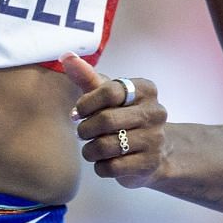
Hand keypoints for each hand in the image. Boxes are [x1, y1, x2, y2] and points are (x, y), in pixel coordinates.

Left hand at [62, 53, 168, 187]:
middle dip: (85, 129)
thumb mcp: (109, 95)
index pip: (109, 92)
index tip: (78, 112)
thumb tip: (66, 56)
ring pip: (106, 146)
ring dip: (90, 150)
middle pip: (106, 120)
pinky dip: (100, 166)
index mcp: (146, 90)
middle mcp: (155, 112)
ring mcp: (155, 139)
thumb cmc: (125, 117)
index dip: (86, 104)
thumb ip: (88, 77)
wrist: (155, 152)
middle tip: (82, 133)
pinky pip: (112, 167)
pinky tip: (103, 162)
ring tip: (90, 149)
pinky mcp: (150, 164)